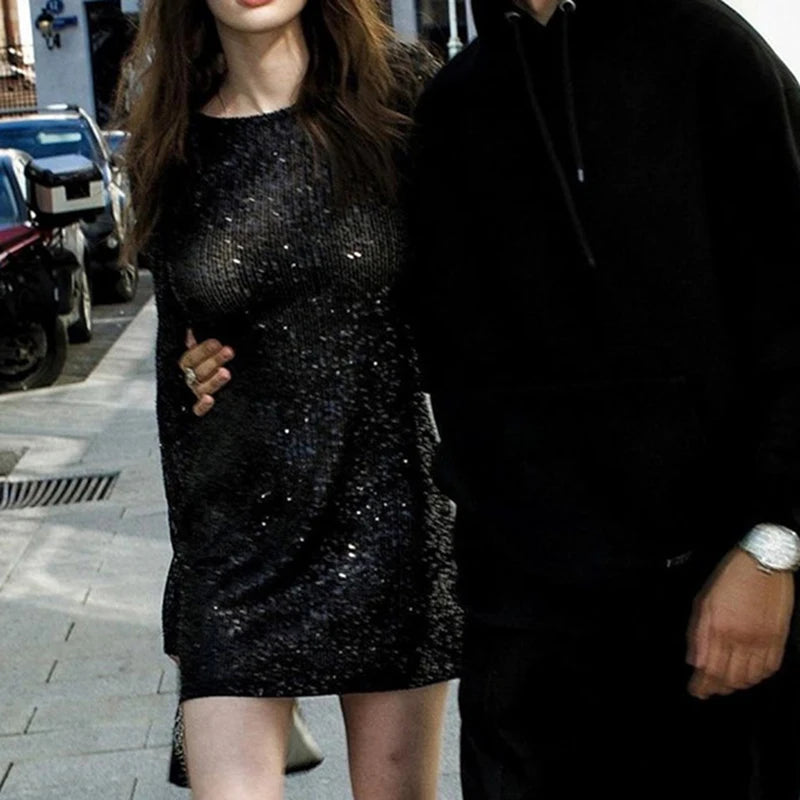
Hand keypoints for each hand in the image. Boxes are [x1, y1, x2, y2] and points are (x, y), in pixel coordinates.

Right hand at [177, 329, 234, 416]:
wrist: (219, 384)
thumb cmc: (211, 360)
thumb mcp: (206, 346)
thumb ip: (200, 335)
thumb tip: (196, 327)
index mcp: (187, 363)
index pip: (191, 356)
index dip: (203, 350)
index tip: (217, 342)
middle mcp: (189, 378)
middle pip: (198, 371)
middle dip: (214, 361)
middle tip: (228, 352)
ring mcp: (195, 393)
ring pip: (201, 388)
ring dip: (213, 381)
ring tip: (226, 373)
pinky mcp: (200, 408)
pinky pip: (198, 410)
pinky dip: (202, 406)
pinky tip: (210, 399)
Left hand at [686, 548, 793, 698]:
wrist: (764, 563)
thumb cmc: (731, 577)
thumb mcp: (704, 600)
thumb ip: (697, 633)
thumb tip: (693, 659)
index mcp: (719, 627)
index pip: (708, 668)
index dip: (701, 684)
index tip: (695, 690)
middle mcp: (741, 638)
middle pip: (728, 677)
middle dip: (716, 688)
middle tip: (707, 691)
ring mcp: (762, 640)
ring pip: (749, 677)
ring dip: (735, 685)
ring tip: (725, 686)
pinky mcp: (778, 639)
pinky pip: (769, 668)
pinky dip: (758, 677)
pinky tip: (749, 676)